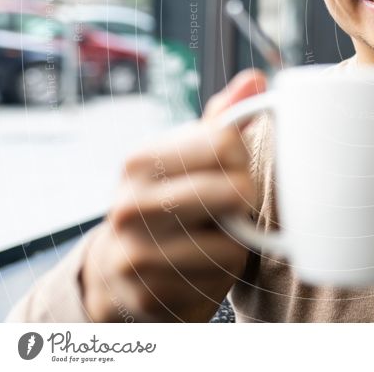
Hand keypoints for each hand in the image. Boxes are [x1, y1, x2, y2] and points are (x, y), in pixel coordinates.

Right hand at [81, 69, 265, 321]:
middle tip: (231, 205)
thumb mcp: (187, 155)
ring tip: (210, 236)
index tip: (233, 167)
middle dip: (245, 200)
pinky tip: (199, 267)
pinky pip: (220, 280)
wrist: (118, 269)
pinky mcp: (149, 295)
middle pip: (236, 191)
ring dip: (234, 243)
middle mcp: (130, 206)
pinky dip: (221, 274)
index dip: (243, 157)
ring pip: (232, 243)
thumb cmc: (168, 199)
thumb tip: (256, 78)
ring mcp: (135, 254)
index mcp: (140, 161)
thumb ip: (223, 119)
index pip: (227, 143)